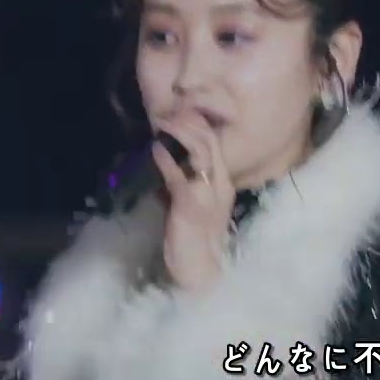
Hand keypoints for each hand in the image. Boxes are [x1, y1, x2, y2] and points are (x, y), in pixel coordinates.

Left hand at [150, 111, 234, 291]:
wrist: (200, 270)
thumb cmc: (193, 240)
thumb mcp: (193, 205)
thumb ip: (183, 182)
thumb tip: (165, 162)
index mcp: (224, 184)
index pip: (217, 144)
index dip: (200, 122)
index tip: (181, 110)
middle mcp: (221, 184)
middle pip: (210, 140)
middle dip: (189, 120)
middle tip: (169, 111)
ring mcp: (208, 193)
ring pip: (200, 150)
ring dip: (179, 132)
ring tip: (162, 122)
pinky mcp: (191, 204)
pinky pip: (178, 174)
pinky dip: (165, 158)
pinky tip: (154, 148)